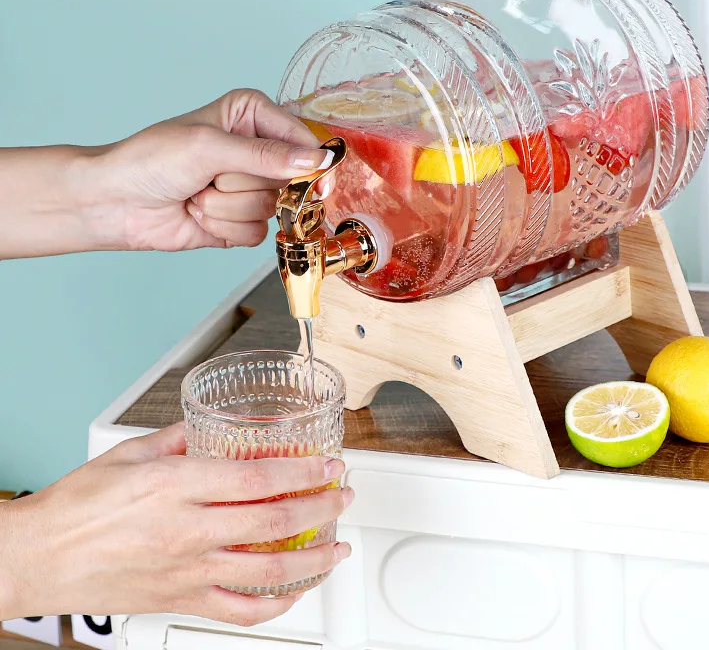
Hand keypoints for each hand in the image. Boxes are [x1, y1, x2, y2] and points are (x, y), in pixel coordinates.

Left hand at [0, 89, 331, 257]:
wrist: (115, 202)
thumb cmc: (150, 160)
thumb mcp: (209, 147)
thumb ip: (265, 155)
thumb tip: (314, 161)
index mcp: (252, 116)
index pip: (303, 139)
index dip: (314, 163)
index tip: (318, 183)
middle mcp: (257, 151)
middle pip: (290, 179)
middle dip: (247, 184)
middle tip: (215, 177)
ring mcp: (250, 188)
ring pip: (272, 209)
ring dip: (228, 207)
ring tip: (198, 194)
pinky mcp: (242, 220)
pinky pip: (258, 233)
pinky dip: (226, 226)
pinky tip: (199, 213)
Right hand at [0, 424, 353, 625]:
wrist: (36, 557)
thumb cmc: (76, 506)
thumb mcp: (131, 452)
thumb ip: (182, 438)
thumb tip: (215, 428)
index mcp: (177, 486)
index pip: (259, 477)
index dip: (304, 471)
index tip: (329, 465)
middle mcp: (188, 530)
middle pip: (274, 522)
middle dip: (321, 507)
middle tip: (342, 496)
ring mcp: (187, 571)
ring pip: (267, 572)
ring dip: (313, 558)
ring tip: (338, 546)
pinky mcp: (179, 600)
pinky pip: (239, 611)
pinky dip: (276, 604)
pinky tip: (295, 590)